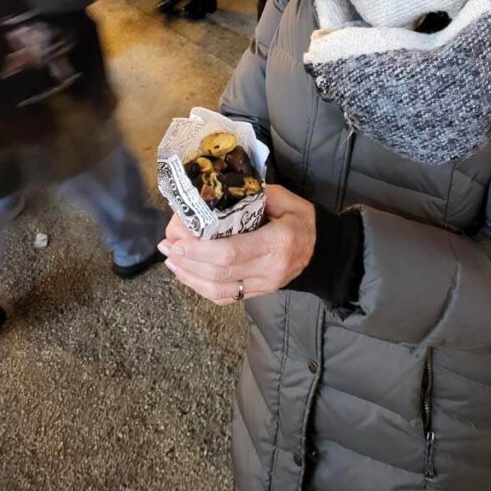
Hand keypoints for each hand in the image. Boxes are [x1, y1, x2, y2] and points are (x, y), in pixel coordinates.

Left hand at [158, 184, 316, 303]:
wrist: (323, 250)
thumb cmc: (303, 220)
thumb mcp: (285, 199)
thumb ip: (254, 195)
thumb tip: (217, 193)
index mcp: (278, 242)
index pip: (232, 252)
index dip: (200, 249)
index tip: (177, 240)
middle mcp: (270, 269)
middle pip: (220, 273)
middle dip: (188, 260)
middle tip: (167, 245)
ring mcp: (264, 285)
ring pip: (219, 290)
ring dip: (189, 276)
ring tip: (170, 259)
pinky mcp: (258, 293)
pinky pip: (225, 297)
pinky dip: (201, 287)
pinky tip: (187, 273)